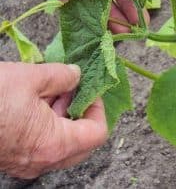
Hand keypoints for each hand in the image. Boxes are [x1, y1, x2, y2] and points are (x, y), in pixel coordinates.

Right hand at [0, 62, 106, 178]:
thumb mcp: (32, 77)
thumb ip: (63, 76)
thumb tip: (76, 75)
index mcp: (53, 144)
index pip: (96, 133)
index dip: (98, 109)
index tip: (90, 91)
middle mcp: (42, 160)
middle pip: (83, 141)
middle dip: (81, 112)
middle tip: (73, 90)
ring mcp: (28, 161)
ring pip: (64, 142)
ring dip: (64, 115)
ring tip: (54, 90)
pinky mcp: (15, 155)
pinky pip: (44, 141)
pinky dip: (49, 121)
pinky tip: (38, 99)